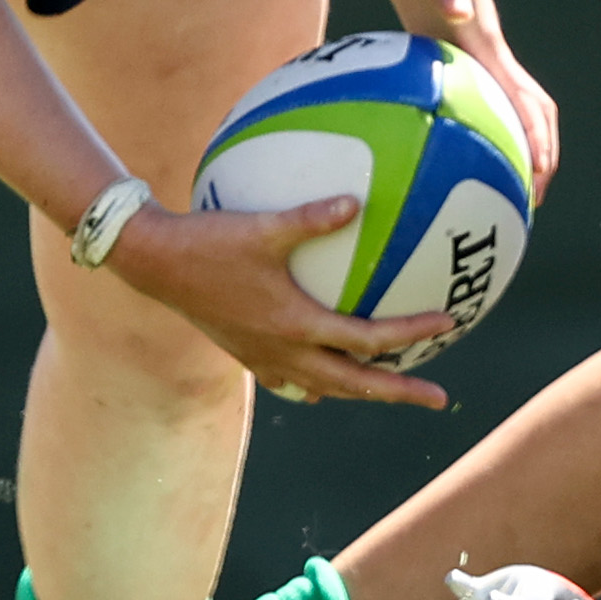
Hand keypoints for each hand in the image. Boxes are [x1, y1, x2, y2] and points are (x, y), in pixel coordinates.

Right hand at [105, 197, 453, 405]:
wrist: (153, 264)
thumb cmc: (207, 241)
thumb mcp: (263, 226)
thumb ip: (312, 215)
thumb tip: (357, 200)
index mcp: (295, 325)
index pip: (365, 340)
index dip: (410, 334)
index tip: (447, 323)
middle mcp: (283, 351)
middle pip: (353, 384)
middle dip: (398, 392)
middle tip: (438, 398)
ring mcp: (263, 358)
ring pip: (324, 388)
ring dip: (361, 391)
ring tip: (389, 391)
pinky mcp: (245, 353)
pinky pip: (292, 380)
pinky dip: (319, 383)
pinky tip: (326, 378)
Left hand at [384, 0, 561, 189]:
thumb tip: (458, 9)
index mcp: (487, 45)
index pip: (524, 102)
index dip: (535, 141)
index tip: (538, 179)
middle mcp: (488, 54)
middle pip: (530, 114)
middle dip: (538, 158)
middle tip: (528, 202)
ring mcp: (473, 54)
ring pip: (506, 109)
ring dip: (512, 147)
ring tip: (498, 190)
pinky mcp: (451, 52)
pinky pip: (469, 99)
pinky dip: (469, 126)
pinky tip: (441, 147)